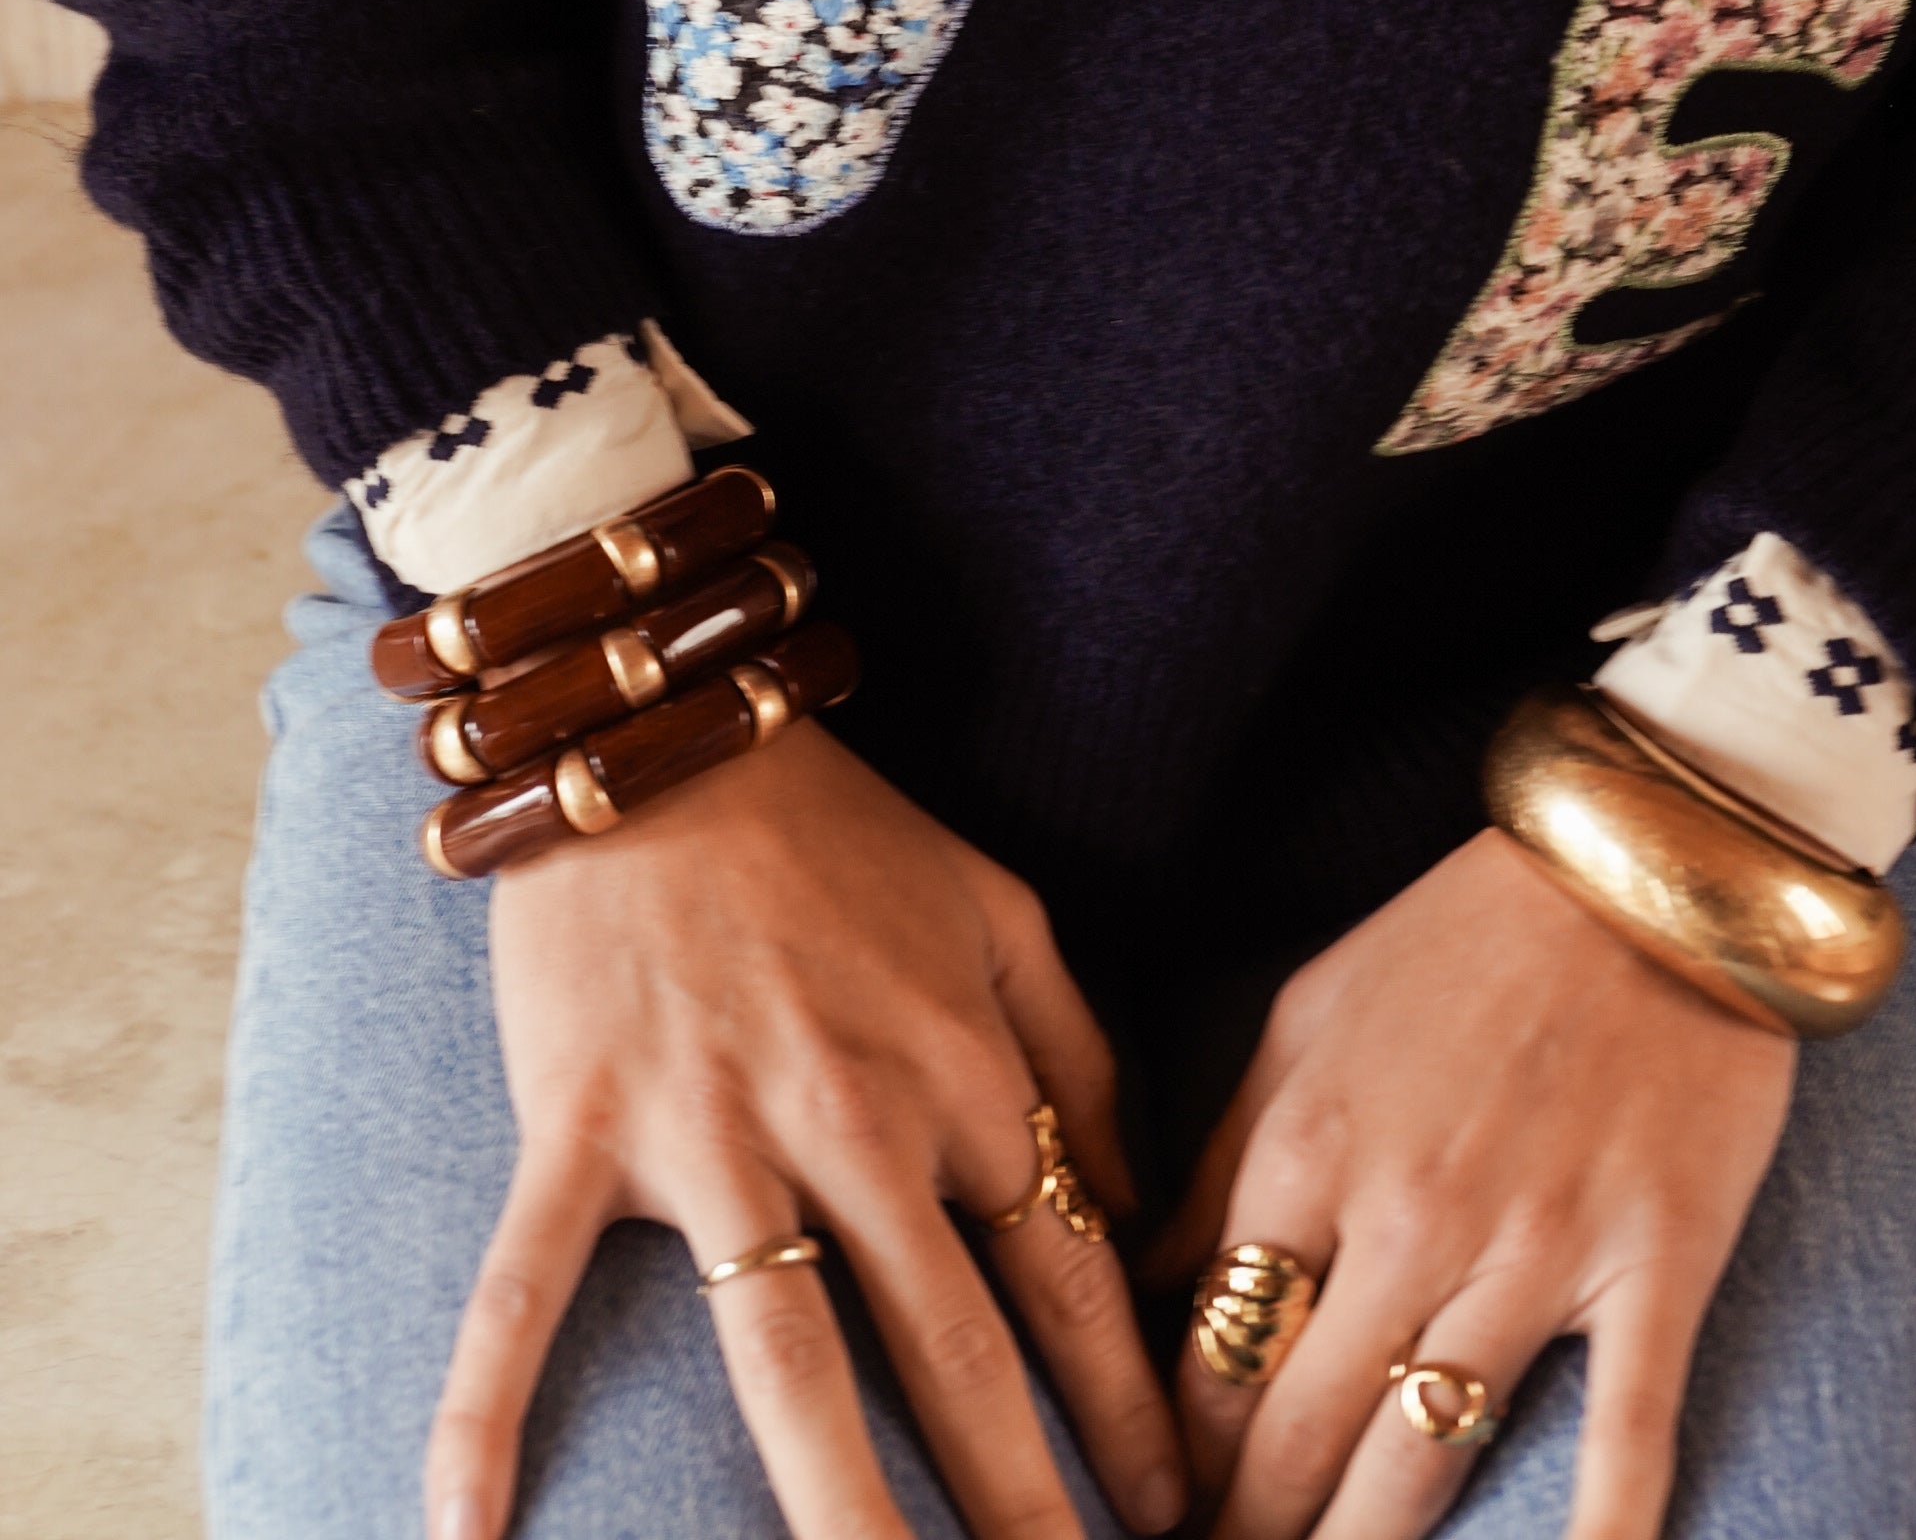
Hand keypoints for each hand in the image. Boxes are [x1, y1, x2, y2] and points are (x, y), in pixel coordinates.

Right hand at [424, 720, 1187, 1539]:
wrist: (665, 733)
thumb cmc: (843, 833)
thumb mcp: (1006, 915)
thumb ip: (1079, 1060)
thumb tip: (1136, 1210)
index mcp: (959, 1074)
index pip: (1068, 1280)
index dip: (1127, 1410)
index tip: (1174, 1511)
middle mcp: (852, 1122)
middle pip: (951, 1357)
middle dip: (1022, 1505)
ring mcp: (711, 1135)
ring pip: (781, 1364)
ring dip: (836, 1513)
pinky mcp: (581, 1130)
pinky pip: (525, 1291)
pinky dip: (487, 1407)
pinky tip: (464, 1531)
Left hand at [1160, 830, 1794, 1539]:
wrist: (1649, 862)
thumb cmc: (1465, 935)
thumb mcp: (1305, 1016)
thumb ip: (1220, 1157)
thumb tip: (1146, 1286)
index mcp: (1310, 1149)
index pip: (1211, 1359)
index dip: (1180, 1458)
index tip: (1166, 1512)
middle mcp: (1410, 1217)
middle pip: (1298, 1438)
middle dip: (1250, 1532)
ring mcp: (1537, 1251)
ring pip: (1423, 1462)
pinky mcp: (1654, 1265)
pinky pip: (1623, 1436)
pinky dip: (1597, 1538)